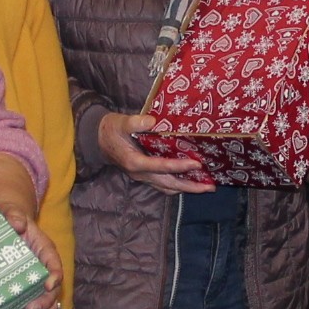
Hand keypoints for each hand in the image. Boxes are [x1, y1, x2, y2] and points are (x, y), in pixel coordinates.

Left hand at [2, 209, 64, 308]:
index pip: (55, 264)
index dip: (55, 275)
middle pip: (54, 289)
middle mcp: (45, 268)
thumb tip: (17, 223)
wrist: (3, 226)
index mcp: (44, 249)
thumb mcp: (8, 212)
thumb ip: (12, 215)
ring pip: (49, 302)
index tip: (48, 284)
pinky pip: (36, 306)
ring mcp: (37, 281)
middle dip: (45, 302)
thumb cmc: (7, 218)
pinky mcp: (28, 289)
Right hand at [97, 111, 214, 196]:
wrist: (98, 140)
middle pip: (169, 184)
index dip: (180, 166)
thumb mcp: (121, 123)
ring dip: (187, 188)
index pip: (161, 167)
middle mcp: (141, 174)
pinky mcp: (146, 176)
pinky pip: (164, 185)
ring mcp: (143, 177)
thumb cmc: (111, 130)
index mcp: (135, 162)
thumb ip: (136, 122)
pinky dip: (178, 184)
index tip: (197, 163)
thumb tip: (153, 120)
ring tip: (205, 186)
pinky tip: (191, 180)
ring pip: (168, 187)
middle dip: (190, 186)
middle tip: (210, 186)